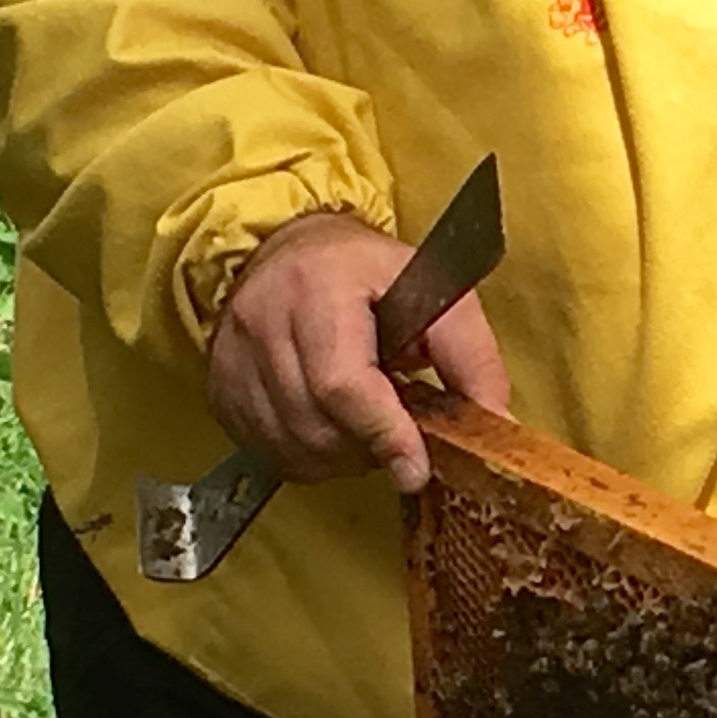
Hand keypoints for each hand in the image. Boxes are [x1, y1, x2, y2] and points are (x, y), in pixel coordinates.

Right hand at [206, 209, 510, 498]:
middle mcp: (263, 324)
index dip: (384, 434)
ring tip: (365, 421)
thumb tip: (495, 423)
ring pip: (295, 448)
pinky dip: (310, 456)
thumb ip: (469, 354)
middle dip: (370, 445)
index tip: (415, 469)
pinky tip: (331, 426)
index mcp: (318, 288)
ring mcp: (234, 361)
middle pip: (319, 426)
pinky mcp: (221, 391)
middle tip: (398, 427)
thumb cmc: (363, 270)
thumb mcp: (432, 288)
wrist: (283, 248)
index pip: (343, 383)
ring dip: (342, 455)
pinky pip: (270, 453)